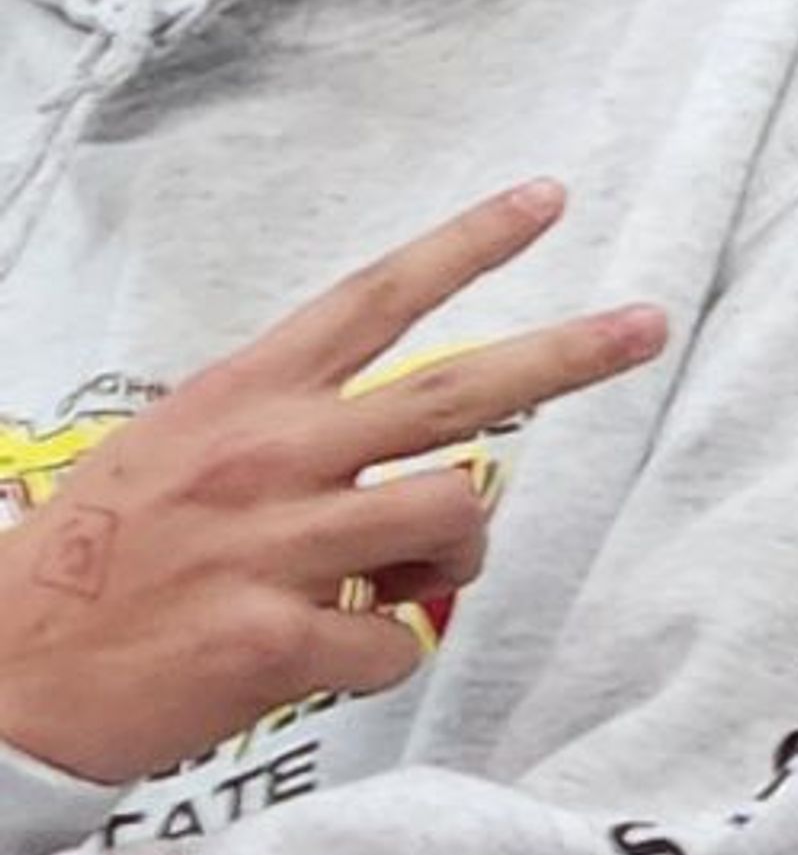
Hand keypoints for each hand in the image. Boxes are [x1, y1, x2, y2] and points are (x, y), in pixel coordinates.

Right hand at [0, 182, 666, 790]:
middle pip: (457, 390)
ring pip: (454, 515)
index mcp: (245, 397)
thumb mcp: (177, 453)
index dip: (470, 243)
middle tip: (646, 326)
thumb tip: (395, 456)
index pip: (376, 297)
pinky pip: (396, 640)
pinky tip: (341, 656)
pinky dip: (389, 653)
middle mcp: (271, 456)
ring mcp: (274, 546)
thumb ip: (290, 439)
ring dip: (465, 553)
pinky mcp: (271, 640)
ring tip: (427, 578)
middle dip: (568, 354)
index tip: (546, 198)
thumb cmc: (95, 566)